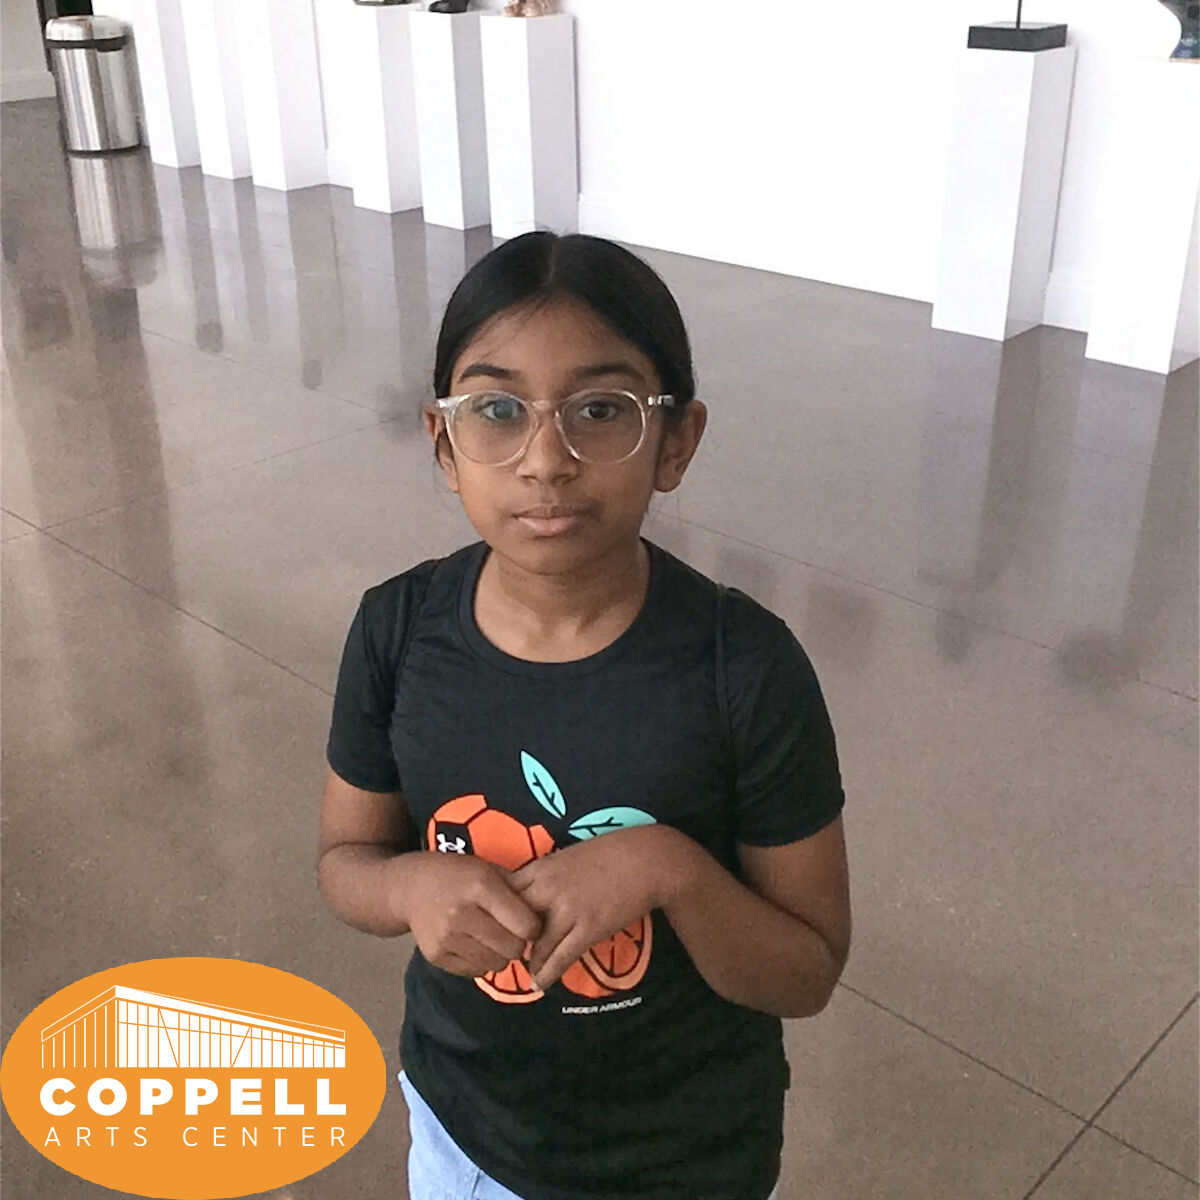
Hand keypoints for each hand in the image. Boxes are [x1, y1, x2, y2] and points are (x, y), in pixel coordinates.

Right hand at [400, 853, 542, 977]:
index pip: (525, 925)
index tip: (529, 922)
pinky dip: (481, 961)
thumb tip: (547, 917)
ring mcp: (446, 938)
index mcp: (480, 887)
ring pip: (496, 964)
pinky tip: (474, 943)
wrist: (410, 888)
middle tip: (511, 932)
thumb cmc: (458, 874)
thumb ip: (517, 891)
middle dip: (518, 943)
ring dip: (500, 954)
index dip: (533, 927)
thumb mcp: (488, 870)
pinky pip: (475, 971)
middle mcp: (462, 914)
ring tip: (492, 936)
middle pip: (512, 949)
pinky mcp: (436, 956)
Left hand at [510, 826, 694, 990]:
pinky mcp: (588, 929)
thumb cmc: (610, 852)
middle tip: (506, 953)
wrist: (646, 860)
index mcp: (541, 868)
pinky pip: (561, 957)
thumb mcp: (568, 855)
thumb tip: (530, 890)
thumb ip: (546, 874)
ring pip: (536, 945)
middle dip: (506, 939)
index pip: (503, 893)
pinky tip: (540, 984)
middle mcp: (548, 889)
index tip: (493, 926)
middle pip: (511, 920)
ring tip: (526, 973)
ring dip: (529, 962)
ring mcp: (568, 910)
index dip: (494, 912)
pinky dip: (547, 973)